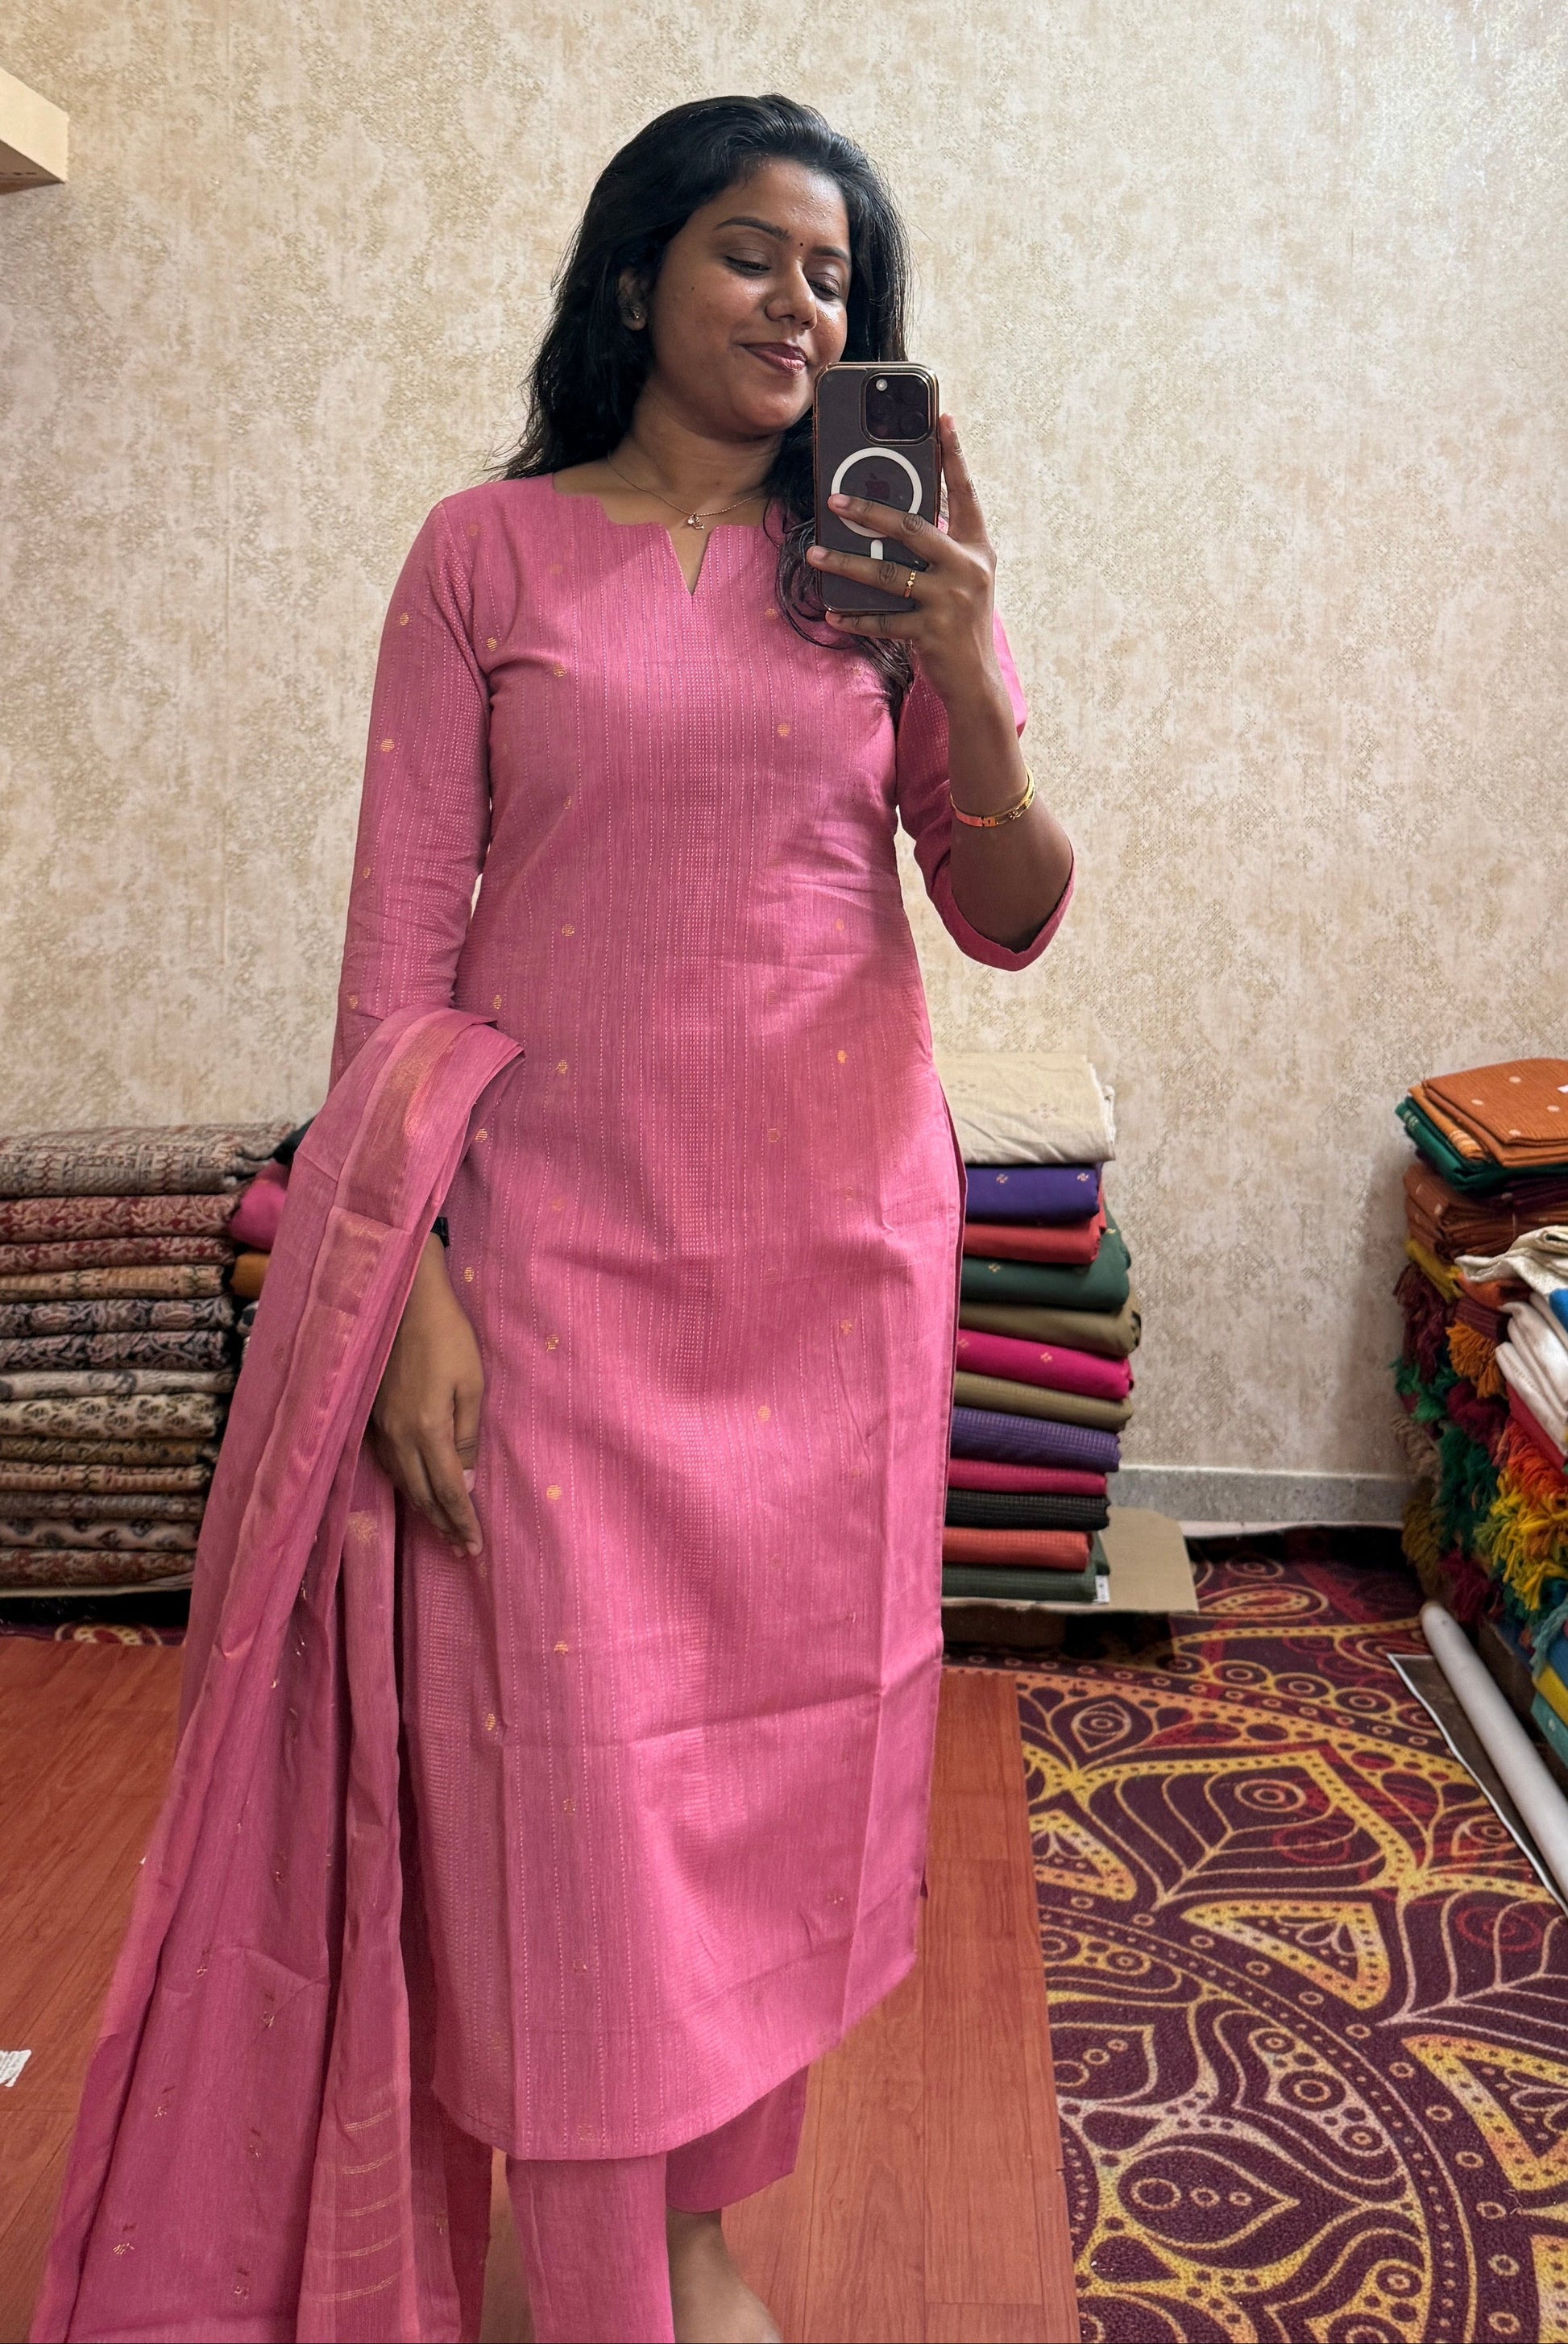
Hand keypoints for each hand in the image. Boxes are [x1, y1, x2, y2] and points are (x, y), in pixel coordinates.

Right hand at [370, 1234, 483, 1555]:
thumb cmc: (448, 1337)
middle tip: (461, 1549)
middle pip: (420, 1494)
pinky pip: (388, 1464)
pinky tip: (414, 1490)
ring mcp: (379, 1427)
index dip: (461, 1521)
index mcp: (427, 1429)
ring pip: (401, 1482)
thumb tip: (463, 1482)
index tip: (474, 1548)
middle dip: (442, 1525)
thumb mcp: (472, 1385)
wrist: (403, 1301)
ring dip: (422, 1509)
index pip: (447, 1490)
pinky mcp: (371, 1415)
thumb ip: (467, 1436)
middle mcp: (398, 1436)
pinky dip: (404, 1485)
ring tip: (442, 1528)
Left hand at [806, 414, 1003, 711]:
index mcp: (977, 549)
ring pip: (888, 575)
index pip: (965, 493)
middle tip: (834, 501)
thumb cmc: (960, 624)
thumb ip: (936, 549)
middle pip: (912, 528)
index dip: (954, 456)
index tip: (942, 418)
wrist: (977, 682)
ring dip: (846, 565)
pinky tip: (833, 613)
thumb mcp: (961, 579)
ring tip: (815, 556)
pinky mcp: (932, 632)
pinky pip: (884, 620)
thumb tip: (888, 520)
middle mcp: (968, 568)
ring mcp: (951, 601)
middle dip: (869, 512)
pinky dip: (855, 618)